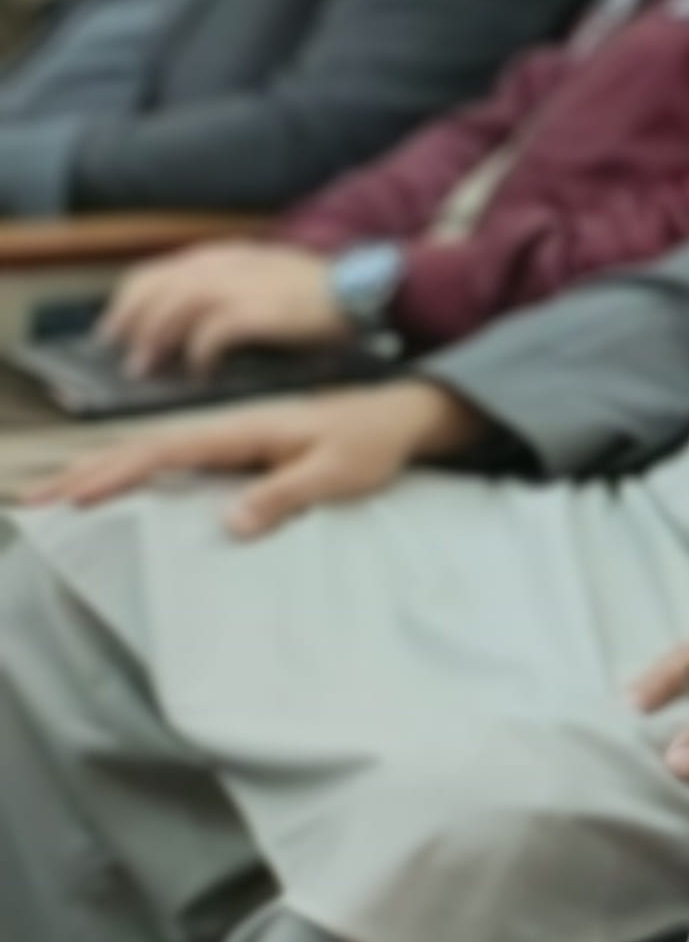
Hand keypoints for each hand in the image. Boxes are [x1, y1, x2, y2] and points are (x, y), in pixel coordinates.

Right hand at [27, 379, 481, 536]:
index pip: (165, 452)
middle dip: (86, 471)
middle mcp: (227, 429)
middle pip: (143, 449)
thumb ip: (283, 496)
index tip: (74, 497)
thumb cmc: (370, 444)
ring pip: (152, 452)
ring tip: (53, 494)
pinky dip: (135, 470)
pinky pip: (173, 459)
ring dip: (101, 470)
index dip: (116, 474)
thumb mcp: (335, 474)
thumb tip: (227, 524)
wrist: (399, 417)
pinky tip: (114, 487)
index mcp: (242, 430)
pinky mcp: (237, 449)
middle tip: (32, 500)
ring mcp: (229, 437)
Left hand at [98, 241, 350, 374]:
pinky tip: (199, 373)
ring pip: (173, 309)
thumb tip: (189, 322)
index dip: (128, 303)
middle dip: (129, 323)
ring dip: (153, 341)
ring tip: (146, 370)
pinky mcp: (260, 311)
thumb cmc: (324, 295)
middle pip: (154, 289)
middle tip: (122, 356)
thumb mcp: (268, 275)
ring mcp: (242, 285)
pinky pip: (211, 334)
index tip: (117, 329)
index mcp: (226, 256)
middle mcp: (226, 265)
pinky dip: (198, 355)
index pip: (155, 273)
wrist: (372, 289)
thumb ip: (231, 287)